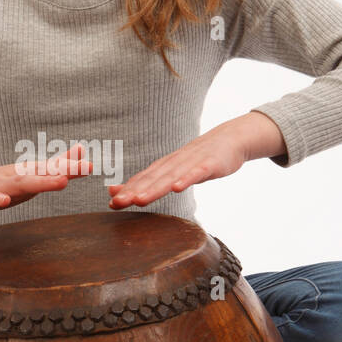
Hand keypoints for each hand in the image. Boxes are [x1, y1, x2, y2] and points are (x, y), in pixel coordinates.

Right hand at [0, 144, 92, 220]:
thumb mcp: (27, 177)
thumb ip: (53, 167)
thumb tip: (79, 152)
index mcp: (26, 174)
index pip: (53, 169)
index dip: (73, 167)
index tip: (93, 164)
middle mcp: (14, 176)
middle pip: (42, 173)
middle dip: (65, 171)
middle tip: (87, 168)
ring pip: (20, 183)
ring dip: (41, 182)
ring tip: (61, 182)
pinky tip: (5, 201)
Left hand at [107, 124, 247, 209]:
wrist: (230, 139)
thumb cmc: (200, 159)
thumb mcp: (175, 170)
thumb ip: (153, 181)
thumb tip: (127, 194)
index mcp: (165, 166)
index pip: (143, 179)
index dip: (127, 191)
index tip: (111, 202)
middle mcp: (174, 163)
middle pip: (152, 179)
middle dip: (133, 191)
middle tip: (118, 203)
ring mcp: (192, 163)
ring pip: (170, 177)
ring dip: (154, 188)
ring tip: (139, 200)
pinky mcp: (210, 164)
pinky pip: (197, 172)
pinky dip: (186, 179)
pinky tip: (178, 187)